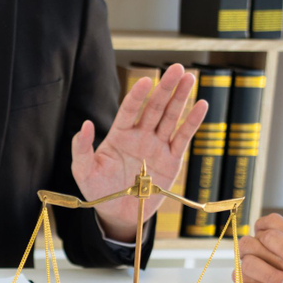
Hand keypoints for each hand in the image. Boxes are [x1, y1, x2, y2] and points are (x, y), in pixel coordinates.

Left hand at [71, 64, 208, 241]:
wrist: (118, 213)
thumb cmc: (98, 190)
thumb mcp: (83, 171)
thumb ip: (81, 148)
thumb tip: (85, 125)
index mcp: (119, 135)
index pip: (129, 110)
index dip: (137, 95)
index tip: (144, 81)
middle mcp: (140, 136)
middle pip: (154, 108)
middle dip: (165, 88)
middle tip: (176, 68)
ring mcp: (157, 146)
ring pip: (171, 117)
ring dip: (180, 98)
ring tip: (189, 77)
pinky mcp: (172, 159)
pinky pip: (183, 137)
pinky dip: (193, 121)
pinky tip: (201, 104)